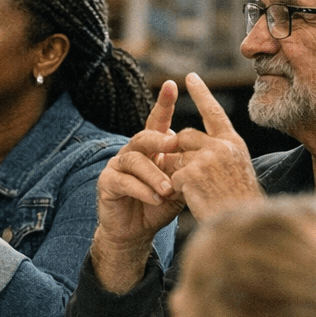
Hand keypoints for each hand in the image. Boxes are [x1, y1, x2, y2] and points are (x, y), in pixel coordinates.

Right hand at [92, 79, 184, 289]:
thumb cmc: (159, 205)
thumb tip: (209, 154)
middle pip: (143, 136)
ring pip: (134, 160)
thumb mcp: (178, 185)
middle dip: (158, 139)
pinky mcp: (107, 183)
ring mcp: (117, 166)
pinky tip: (156, 199)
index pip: (157, 121)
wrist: (135, 232)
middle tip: (173, 143)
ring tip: (169, 189)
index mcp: (150, 149)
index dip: (163, 103)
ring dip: (154, 175)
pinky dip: (142, 190)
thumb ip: (186, 169)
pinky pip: (123, 181)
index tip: (173, 84)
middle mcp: (132, 152)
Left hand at [163, 73, 263, 219]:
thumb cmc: (238, 205)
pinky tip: (194, 199)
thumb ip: (217, 154)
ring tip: (199, 192)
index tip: (189, 76)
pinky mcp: (192, 173)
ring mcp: (207, 158)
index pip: (214, 113)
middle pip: (183, 137)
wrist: (244, 227)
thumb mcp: (235, 172)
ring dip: (177, 174)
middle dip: (178, 154)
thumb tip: (183, 141)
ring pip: (174, 157)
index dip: (202, 94)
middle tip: (192, 177)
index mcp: (234, 144)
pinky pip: (170, 175)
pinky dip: (175, 189)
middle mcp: (222, 146)